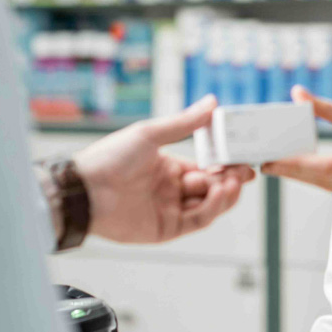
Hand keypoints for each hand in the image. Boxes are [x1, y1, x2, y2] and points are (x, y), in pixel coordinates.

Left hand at [73, 96, 254, 244]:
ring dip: (224, 194)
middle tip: (245, 171)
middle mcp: (170, 189)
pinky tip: (218, 193)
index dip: (225, 163)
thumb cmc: (111, 157)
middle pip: (211, 187)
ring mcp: (169, 209)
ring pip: (208, 205)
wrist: (86, 189)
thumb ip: (184, 123)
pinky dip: (211, 208)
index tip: (243, 157)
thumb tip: (212, 102)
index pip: (206, 166)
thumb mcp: (151, 134)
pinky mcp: (166, 229)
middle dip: (230, 179)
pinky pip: (196, 220)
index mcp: (168, 166)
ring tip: (233, 182)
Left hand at [261, 87, 331, 206]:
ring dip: (300, 176)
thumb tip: (298, 94)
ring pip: (325, 187)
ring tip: (276, 163)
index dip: (296, 165)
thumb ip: (328, 110)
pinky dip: (318, 180)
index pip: (326, 167)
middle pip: (320, 179)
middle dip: (289, 170)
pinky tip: (302, 171)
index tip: (271, 160)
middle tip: (264, 161)